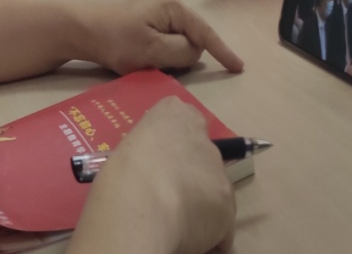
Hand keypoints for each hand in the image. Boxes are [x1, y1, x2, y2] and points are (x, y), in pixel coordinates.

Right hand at [69, 97, 235, 253]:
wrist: (141, 202)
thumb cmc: (122, 171)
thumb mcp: (128, 146)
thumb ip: (150, 149)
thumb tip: (154, 168)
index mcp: (175, 114)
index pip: (186, 121)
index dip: (175, 146)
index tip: (162, 162)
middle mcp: (204, 138)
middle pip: (203, 158)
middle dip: (190, 175)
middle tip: (166, 194)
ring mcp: (220, 173)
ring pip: (213, 191)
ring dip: (199, 203)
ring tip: (174, 219)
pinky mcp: (228, 207)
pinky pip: (220, 224)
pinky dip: (208, 233)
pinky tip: (186, 237)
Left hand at [83, 0, 243, 75]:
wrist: (83, 29)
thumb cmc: (117, 41)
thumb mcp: (153, 52)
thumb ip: (182, 53)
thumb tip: (195, 52)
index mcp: (174, 6)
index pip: (206, 34)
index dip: (223, 52)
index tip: (239, 68)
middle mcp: (171, 1)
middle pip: (192, 37)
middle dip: (182, 56)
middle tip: (155, 65)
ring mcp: (160, 6)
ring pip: (179, 40)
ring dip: (169, 55)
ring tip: (145, 59)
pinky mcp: (150, 15)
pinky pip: (168, 38)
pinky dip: (162, 50)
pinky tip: (144, 55)